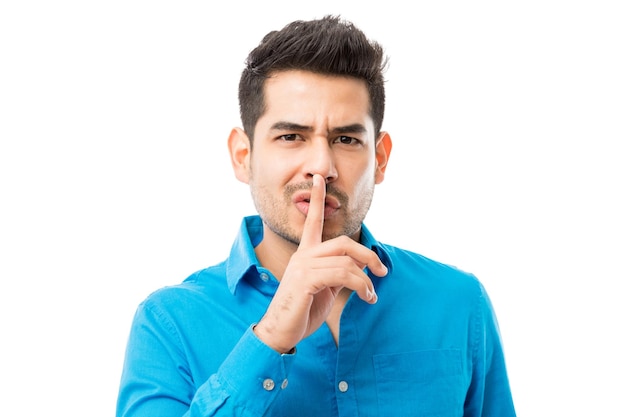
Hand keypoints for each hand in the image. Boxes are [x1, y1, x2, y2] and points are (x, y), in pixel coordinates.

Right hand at [254, 174, 387, 352]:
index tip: (319, 178)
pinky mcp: (305, 280)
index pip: (312, 222)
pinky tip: (365, 298)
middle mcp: (303, 256)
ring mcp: (303, 267)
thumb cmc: (302, 312)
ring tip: (371, 296)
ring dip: (366, 280)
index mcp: (306, 255)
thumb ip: (339, 273)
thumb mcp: (325, 289)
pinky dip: (361, 286)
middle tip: (382, 272)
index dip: (317, 199)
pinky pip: (343, 275)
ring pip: (347, 262)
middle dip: (368, 255)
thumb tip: (360, 266)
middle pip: (344, 243)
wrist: (280, 333)